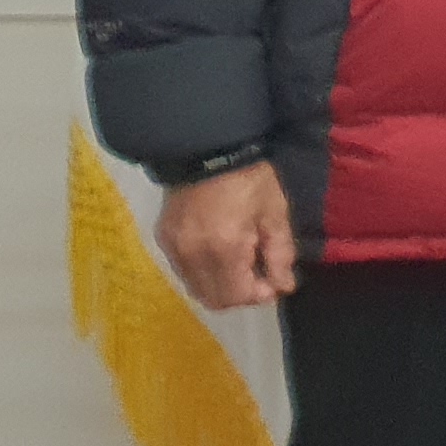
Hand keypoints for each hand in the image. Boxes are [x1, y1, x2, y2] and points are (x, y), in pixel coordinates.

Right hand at [157, 161, 298, 309]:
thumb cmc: (249, 178)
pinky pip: (183, 270)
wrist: (207, 147)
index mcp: (223, 249)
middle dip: (239, 293)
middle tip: (256, 272)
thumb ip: (280, 254)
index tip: (272, 279)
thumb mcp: (274, 212)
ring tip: (238, 260)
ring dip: (220, 284)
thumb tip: (283, 287)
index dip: (258, 295)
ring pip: (196, 287)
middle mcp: (192, 256)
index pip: (236, 296)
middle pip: (213, 299)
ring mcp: (173, 248)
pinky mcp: (163, 238)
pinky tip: (217, 250)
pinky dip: (202, 271)